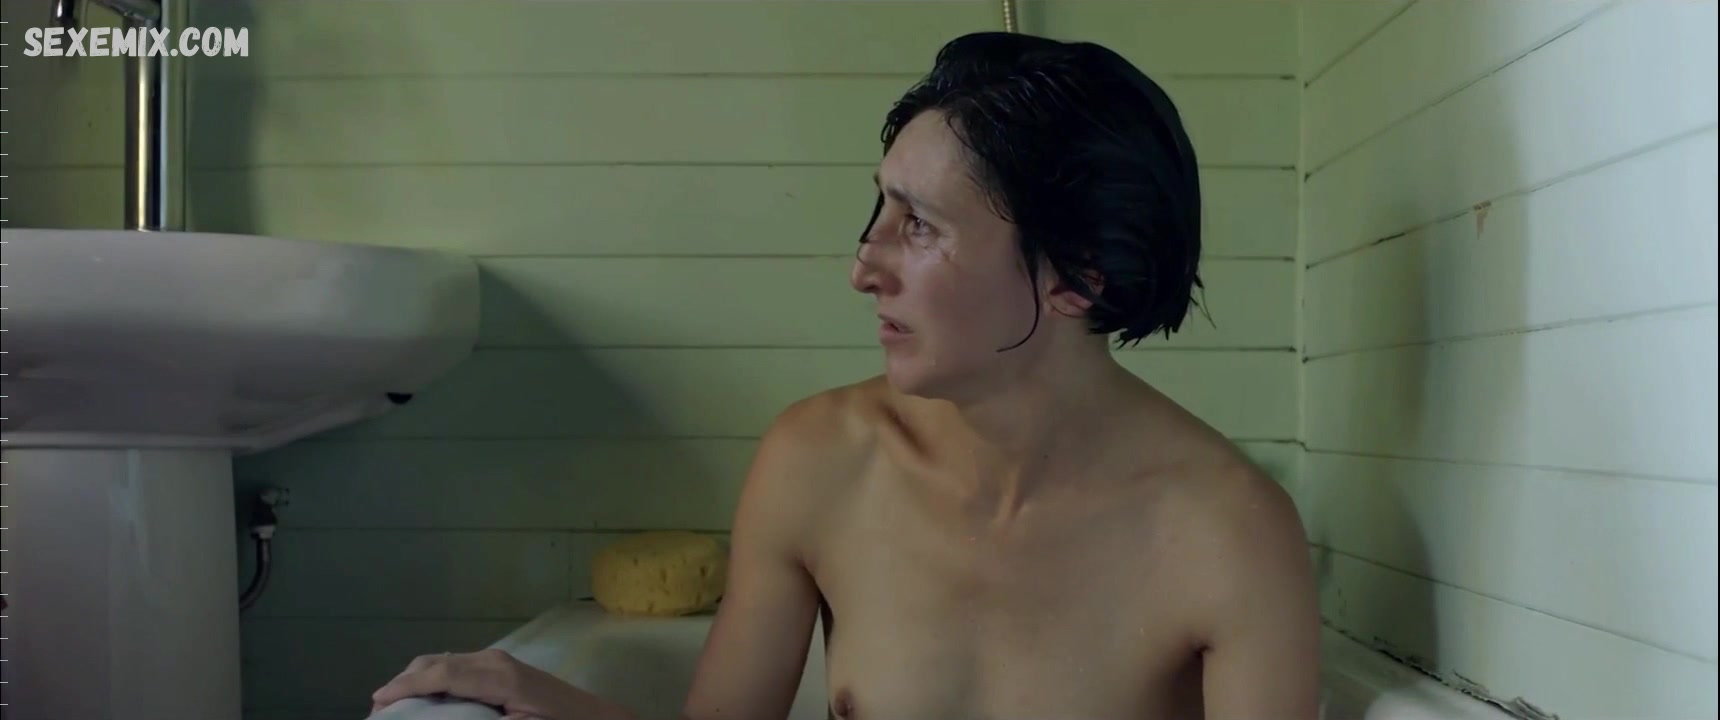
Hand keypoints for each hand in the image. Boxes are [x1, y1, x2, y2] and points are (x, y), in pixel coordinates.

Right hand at [369, 648, 627, 719]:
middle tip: (380, 708)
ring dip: (418, 679)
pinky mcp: (503, 667)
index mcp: (497, 677)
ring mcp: (499, 661)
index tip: (378, 700)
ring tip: (398, 704)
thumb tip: (442, 714)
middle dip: (405, 681)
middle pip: (436, 662)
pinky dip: (436, 679)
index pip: (440, 673)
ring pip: (445, 661)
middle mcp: (494, 660)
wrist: (595, 719)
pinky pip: (459, 666)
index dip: (405, 685)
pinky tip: (428, 697)